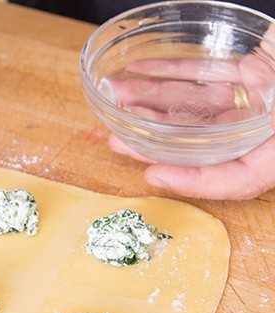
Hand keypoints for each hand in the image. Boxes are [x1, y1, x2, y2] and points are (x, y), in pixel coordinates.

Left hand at [103, 27, 274, 199]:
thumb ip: (256, 159)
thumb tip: (193, 170)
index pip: (238, 178)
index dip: (193, 182)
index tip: (153, 173)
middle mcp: (269, 124)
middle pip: (206, 142)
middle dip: (156, 142)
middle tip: (115, 139)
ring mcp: (261, 94)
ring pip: (199, 104)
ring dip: (155, 102)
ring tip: (117, 97)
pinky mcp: (254, 67)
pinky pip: (209, 73)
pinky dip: (175, 72)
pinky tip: (144, 72)